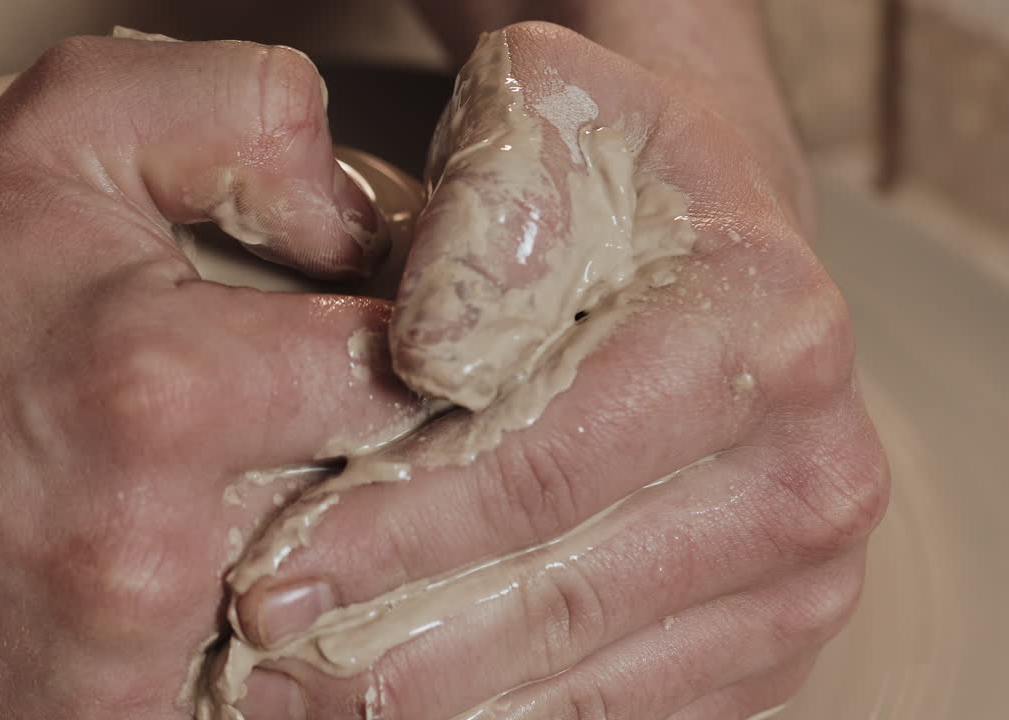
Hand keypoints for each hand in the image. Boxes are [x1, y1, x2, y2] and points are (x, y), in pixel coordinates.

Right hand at [0, 34, 421, 718]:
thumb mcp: (70, 132)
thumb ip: (246, 119)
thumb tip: (368, 224)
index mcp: (162, 388)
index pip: (400, 376)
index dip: (414, 355)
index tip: (382, 348)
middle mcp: (154, 551)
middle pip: (384, 514)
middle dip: (379, 463)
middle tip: (333, 425)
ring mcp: (127, 673)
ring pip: (335, 620)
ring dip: (334, 562)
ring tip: (258, 498)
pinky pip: (260, 695)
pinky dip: (265, 642)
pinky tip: (219, 579)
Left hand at [226, 22, 889, 719]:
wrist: (707, 244)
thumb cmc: (603, 178)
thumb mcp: (549, 113)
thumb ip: (494, 195)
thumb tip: (432, 350)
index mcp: (764, 328)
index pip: (545, 460)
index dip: (394, 526)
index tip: (269, 571)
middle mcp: (810, 467)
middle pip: (561, 594)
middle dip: (389, 639)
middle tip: (261, 658)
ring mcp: (802, 573)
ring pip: (584, 679)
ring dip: (431, 701)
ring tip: (304, 699)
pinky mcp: (771, 642)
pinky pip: (623, 712)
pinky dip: (503, 718)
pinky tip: (405, 704)